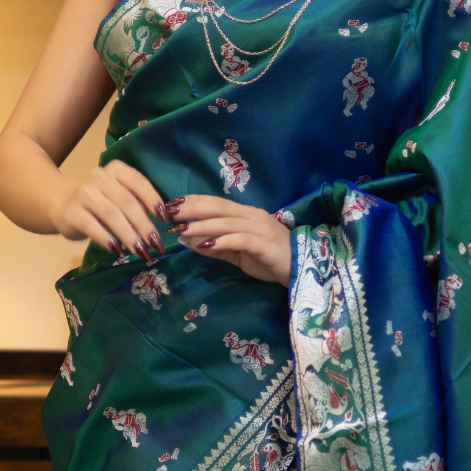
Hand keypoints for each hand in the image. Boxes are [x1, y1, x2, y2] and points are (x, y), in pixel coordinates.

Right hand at [53, 160, 163, 257]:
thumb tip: (162, 222)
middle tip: (156, 244)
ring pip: (111, 214)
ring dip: (129, 235)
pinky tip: (118, 251)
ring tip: (141, 251)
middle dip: (144, 224)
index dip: (152, 199)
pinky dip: (106, 239)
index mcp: (116, 170)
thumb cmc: (102, 203)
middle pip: (127, 201)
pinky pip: (91, 226)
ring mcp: (84, 193)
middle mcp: (100, 177)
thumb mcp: (121, 198)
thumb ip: (139, 204)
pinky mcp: (72, 212)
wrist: (63, 206)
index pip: (138, 181)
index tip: (164, 218)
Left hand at [162, 196, 291, 284]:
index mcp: (245, 214)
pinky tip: (206, 243)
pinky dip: (222, 240)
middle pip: (218, 208)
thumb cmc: (270, 259)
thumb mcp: (237, 253)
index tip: (171, 204)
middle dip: (192, 209)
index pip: (216, 203)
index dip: (193, 202)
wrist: (301, 269)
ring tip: (181, 229)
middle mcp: (251, 216)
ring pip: (226, 222)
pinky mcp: (264, 244)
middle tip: (169, 212)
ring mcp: (259, 228)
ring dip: (202, 225)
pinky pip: (239, 239)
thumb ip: (215, 246)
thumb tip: (187, 239)